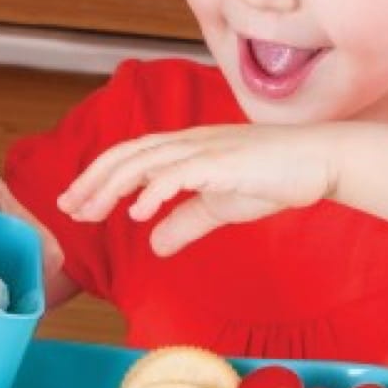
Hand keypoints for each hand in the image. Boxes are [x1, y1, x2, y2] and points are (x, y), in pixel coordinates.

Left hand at [57, 124, 342, 255]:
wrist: (320, 161)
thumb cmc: (275, 178)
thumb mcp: (220, 206)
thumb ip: (187, 222)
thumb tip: (154, 245)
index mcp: (186, 150)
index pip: (131, 158)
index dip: (99, 177)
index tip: (75, 204)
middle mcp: (189, 143)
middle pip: (127, 155)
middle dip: (93, 181)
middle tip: (67, 209)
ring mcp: (206, 149)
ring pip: (146, 161)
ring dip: (113, 186)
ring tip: (90, 211)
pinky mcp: (225, 162)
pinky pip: (182, 173)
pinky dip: (155, 190)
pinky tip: (138, 211)